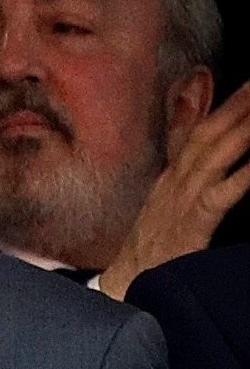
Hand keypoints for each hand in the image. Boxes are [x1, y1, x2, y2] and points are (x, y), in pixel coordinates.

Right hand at [104, 83, 249, 298]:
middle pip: (208, 136)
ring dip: (241, 130)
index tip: (248, 84)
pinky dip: (240, 176)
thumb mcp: (165, 203)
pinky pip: (219, 196)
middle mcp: (176, 182)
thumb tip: (191, 143)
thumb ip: (180, 170)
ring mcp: (181, 201)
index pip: (200, 131)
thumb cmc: (152, 248)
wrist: (130, 285)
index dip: (225, 105)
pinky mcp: (191, 225)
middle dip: (237, 107)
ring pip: (214, 157)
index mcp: (172, 176)